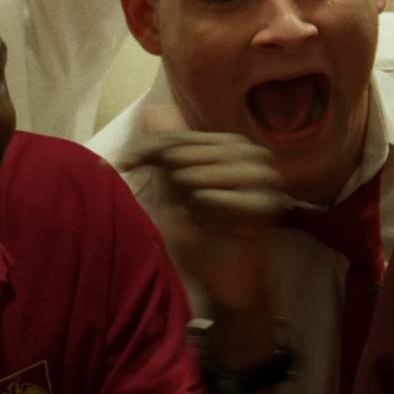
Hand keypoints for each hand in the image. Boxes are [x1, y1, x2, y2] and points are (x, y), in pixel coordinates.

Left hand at [121, 112, 281, 313]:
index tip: (122, 163)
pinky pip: (247, 192)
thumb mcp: (172, 194)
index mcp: (226, 151)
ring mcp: (265, 182)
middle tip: (142, 169)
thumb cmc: (198, 239)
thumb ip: (164, 156)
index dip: (150, 146)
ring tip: (182, 190)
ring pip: (230, 160)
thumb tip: (152, 109)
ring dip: (199, 171)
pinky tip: (203, 201)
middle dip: (168, 154)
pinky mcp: (271, 207)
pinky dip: (223, 195)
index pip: (184, 136)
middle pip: (204, 142)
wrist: (223, 284)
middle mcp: (249, 159)